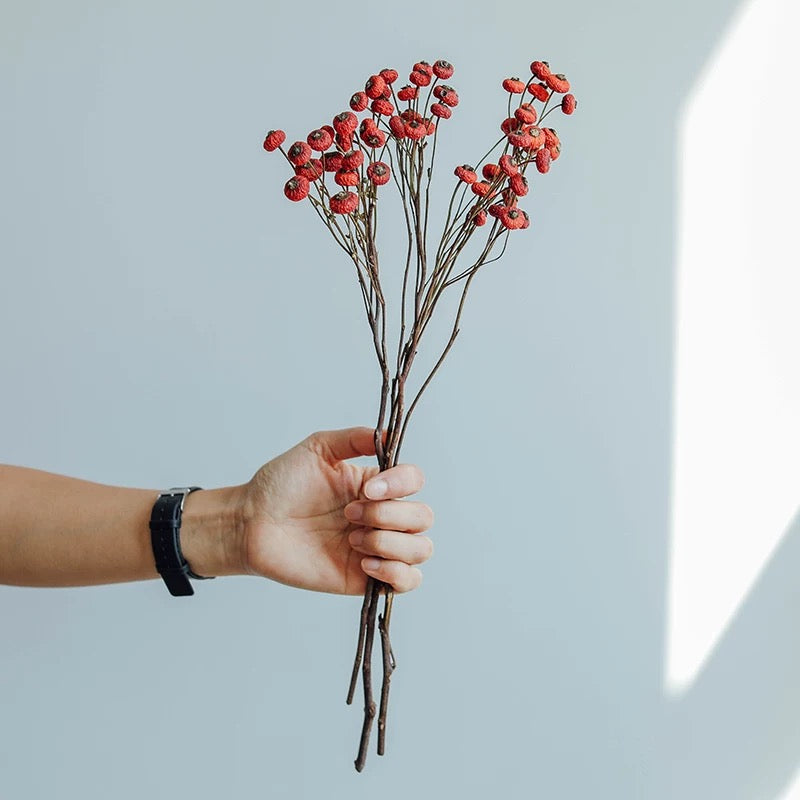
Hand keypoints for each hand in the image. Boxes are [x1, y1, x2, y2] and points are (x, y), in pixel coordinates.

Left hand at [239, 427, 433, 593]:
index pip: (414, 480)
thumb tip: (389, 436)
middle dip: (389, 515)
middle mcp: (382, 515)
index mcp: (375, 485)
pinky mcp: (365, 578)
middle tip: (348, 514)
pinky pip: (406, 582)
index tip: (368, 489)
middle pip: (423, 517)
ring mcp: (377, 548)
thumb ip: (355, 439)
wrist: (252, 523)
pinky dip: (394, 573)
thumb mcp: (318, 449)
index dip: (400, 484)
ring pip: (420, 549)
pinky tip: (364, 562)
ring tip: (353, 540)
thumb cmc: (281, 484)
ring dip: (390, 543)